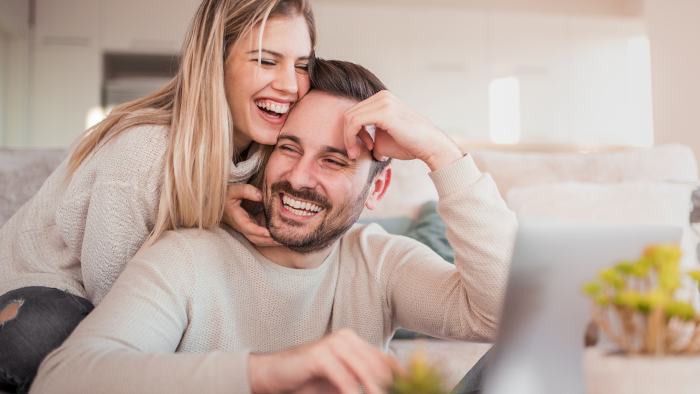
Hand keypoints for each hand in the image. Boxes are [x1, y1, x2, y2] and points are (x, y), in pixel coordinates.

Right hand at [221, 184, 279, 245]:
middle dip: (267, 240)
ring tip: (283, 240)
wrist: (221, 204)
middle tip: (281, 239)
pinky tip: (279, 237)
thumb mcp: (233, 190)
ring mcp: (246, 228)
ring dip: (269, 242)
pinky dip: (268, 239)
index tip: (268, 233)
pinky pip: (259, 237)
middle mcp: (241, 226)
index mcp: (237, 217)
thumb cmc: (227, 196)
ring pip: (257, 239)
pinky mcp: (250, 228)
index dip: (257, 231)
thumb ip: (246, 191)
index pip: (247, 226)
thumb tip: (261, 196)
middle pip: (254, 237)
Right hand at [249, 329, 407, 393]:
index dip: (403, 378)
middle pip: (379, 366)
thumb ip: (362, 384)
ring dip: (376, 391)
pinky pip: (345, 378)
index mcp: (355, 343)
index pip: (386, 360)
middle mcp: (347, 339)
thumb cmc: (307, 382)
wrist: (271, 376)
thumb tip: (386, 390)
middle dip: (390, 387)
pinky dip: (353, 393)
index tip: (414, 391)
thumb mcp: (340, 384)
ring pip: (366, 371)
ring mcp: (334, 344)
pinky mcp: (320, 355)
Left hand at [343, 91, 462, 171]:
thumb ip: (367, 136)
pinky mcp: (384, 111)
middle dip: (348, 135)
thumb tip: (355, 144)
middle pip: (350, 113)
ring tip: (356, 153)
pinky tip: (361, 149)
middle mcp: (381, 96)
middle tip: (353, 152)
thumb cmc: (409, 144)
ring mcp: (383, 101)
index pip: (355, 112)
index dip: (351, 132)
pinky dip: (351, 137)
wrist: (430, 146)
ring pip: (350, 117)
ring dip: (348, 138)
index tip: (359, 148)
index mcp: (381, 99)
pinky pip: (355, 121)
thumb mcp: (382, 138)